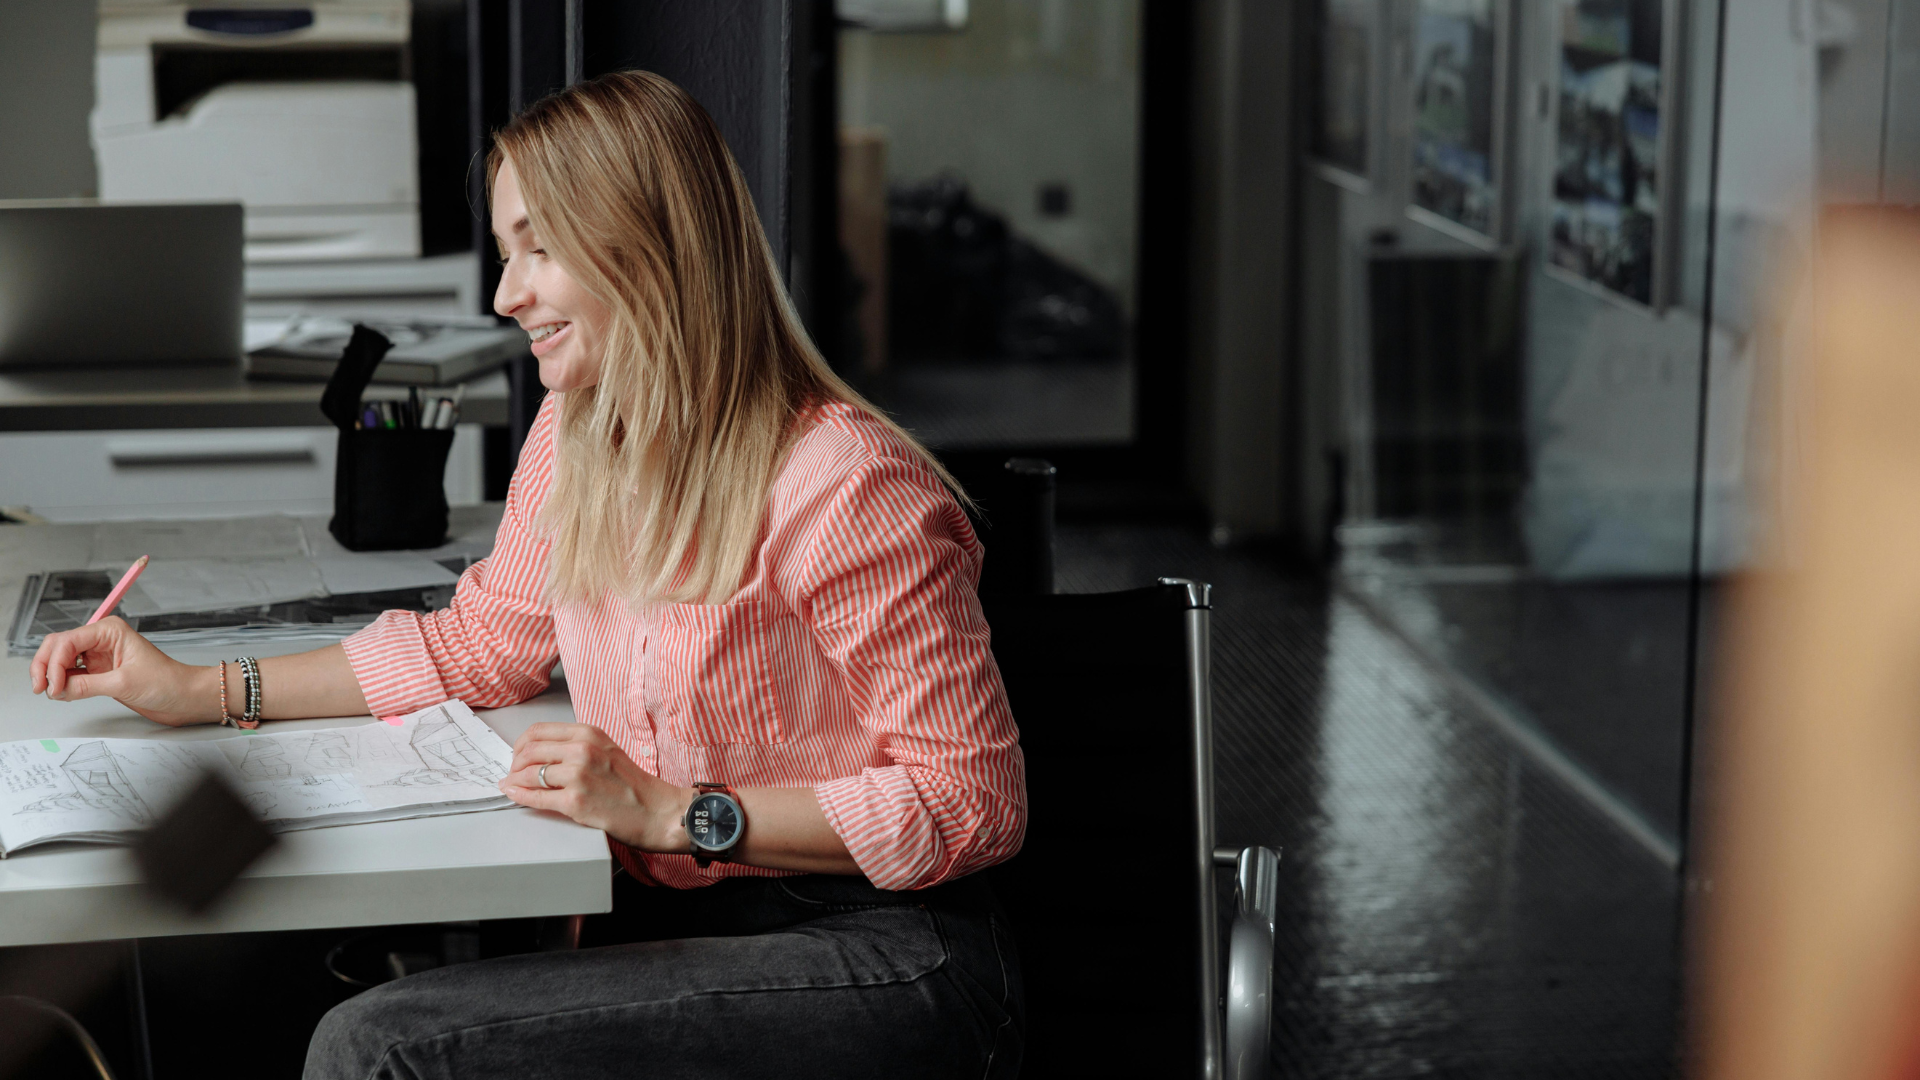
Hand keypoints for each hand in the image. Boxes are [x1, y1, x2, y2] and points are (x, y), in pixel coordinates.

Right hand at [29, 617, 219, 726]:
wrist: (183, 697)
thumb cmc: (166, 682)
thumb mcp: (124, 683)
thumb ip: (87, 685)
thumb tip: (58, 689)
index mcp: (109, 630)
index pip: (68, 640)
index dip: (53, 662)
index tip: (52, 685)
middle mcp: (101, 639)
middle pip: (57, 646)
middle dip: (45, 666)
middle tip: (42, 689)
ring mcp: (98, 655)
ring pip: (59, 660)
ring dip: (51, 675)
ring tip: (55, 693)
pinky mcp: (98, 672)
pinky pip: (69, 674)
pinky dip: (62, 683)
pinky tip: (63, 693)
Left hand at [499, 722, 693, 851]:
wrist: (657, 811)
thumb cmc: (634, 785)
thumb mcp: (606, 751)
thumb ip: (576, 747)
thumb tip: (541, 754)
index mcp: (589, 734)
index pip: (539, 731)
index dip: (521, 744)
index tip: (518, 755)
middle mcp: (583, 750)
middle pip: (529, 751)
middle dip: (514, 764)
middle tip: (513, 774)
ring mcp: (578, 776)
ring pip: (528, 774)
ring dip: (515, 781)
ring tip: (513, 786)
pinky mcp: (575, 802)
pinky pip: (535, 797)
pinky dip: (520, 797)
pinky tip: (516, 797)